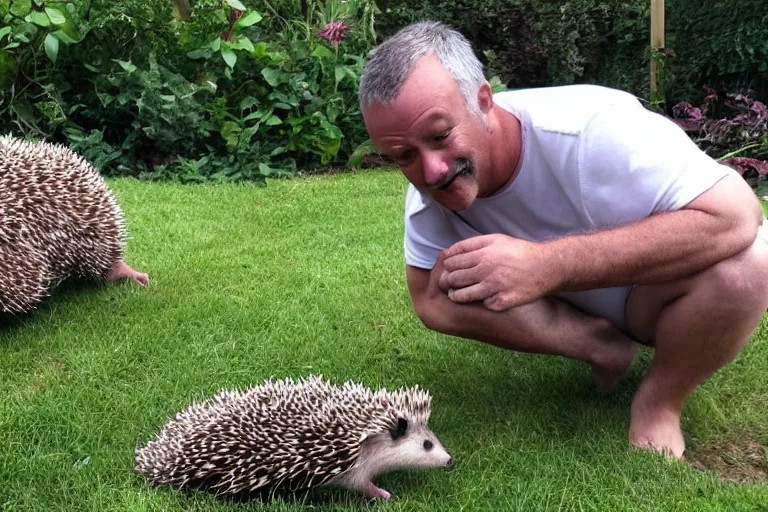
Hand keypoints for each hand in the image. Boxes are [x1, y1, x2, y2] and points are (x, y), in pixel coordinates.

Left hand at [438, 234, 556, 310]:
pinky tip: (483, 298)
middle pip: (454, 278)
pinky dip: (481, 302)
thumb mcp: (496, 240)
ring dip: (456, 295)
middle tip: (449, 282)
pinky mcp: (502, 302)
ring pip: (462, 295)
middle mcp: (487, 270)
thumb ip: (472, 244)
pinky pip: (482, 305)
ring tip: (456, 293)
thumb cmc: (519, 252)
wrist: (546, 267)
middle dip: (448, 280)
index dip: (446, 265)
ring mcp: (494, 288)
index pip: (452, 261)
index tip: (448, 268)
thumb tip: (449, 252)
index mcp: (484, 253)